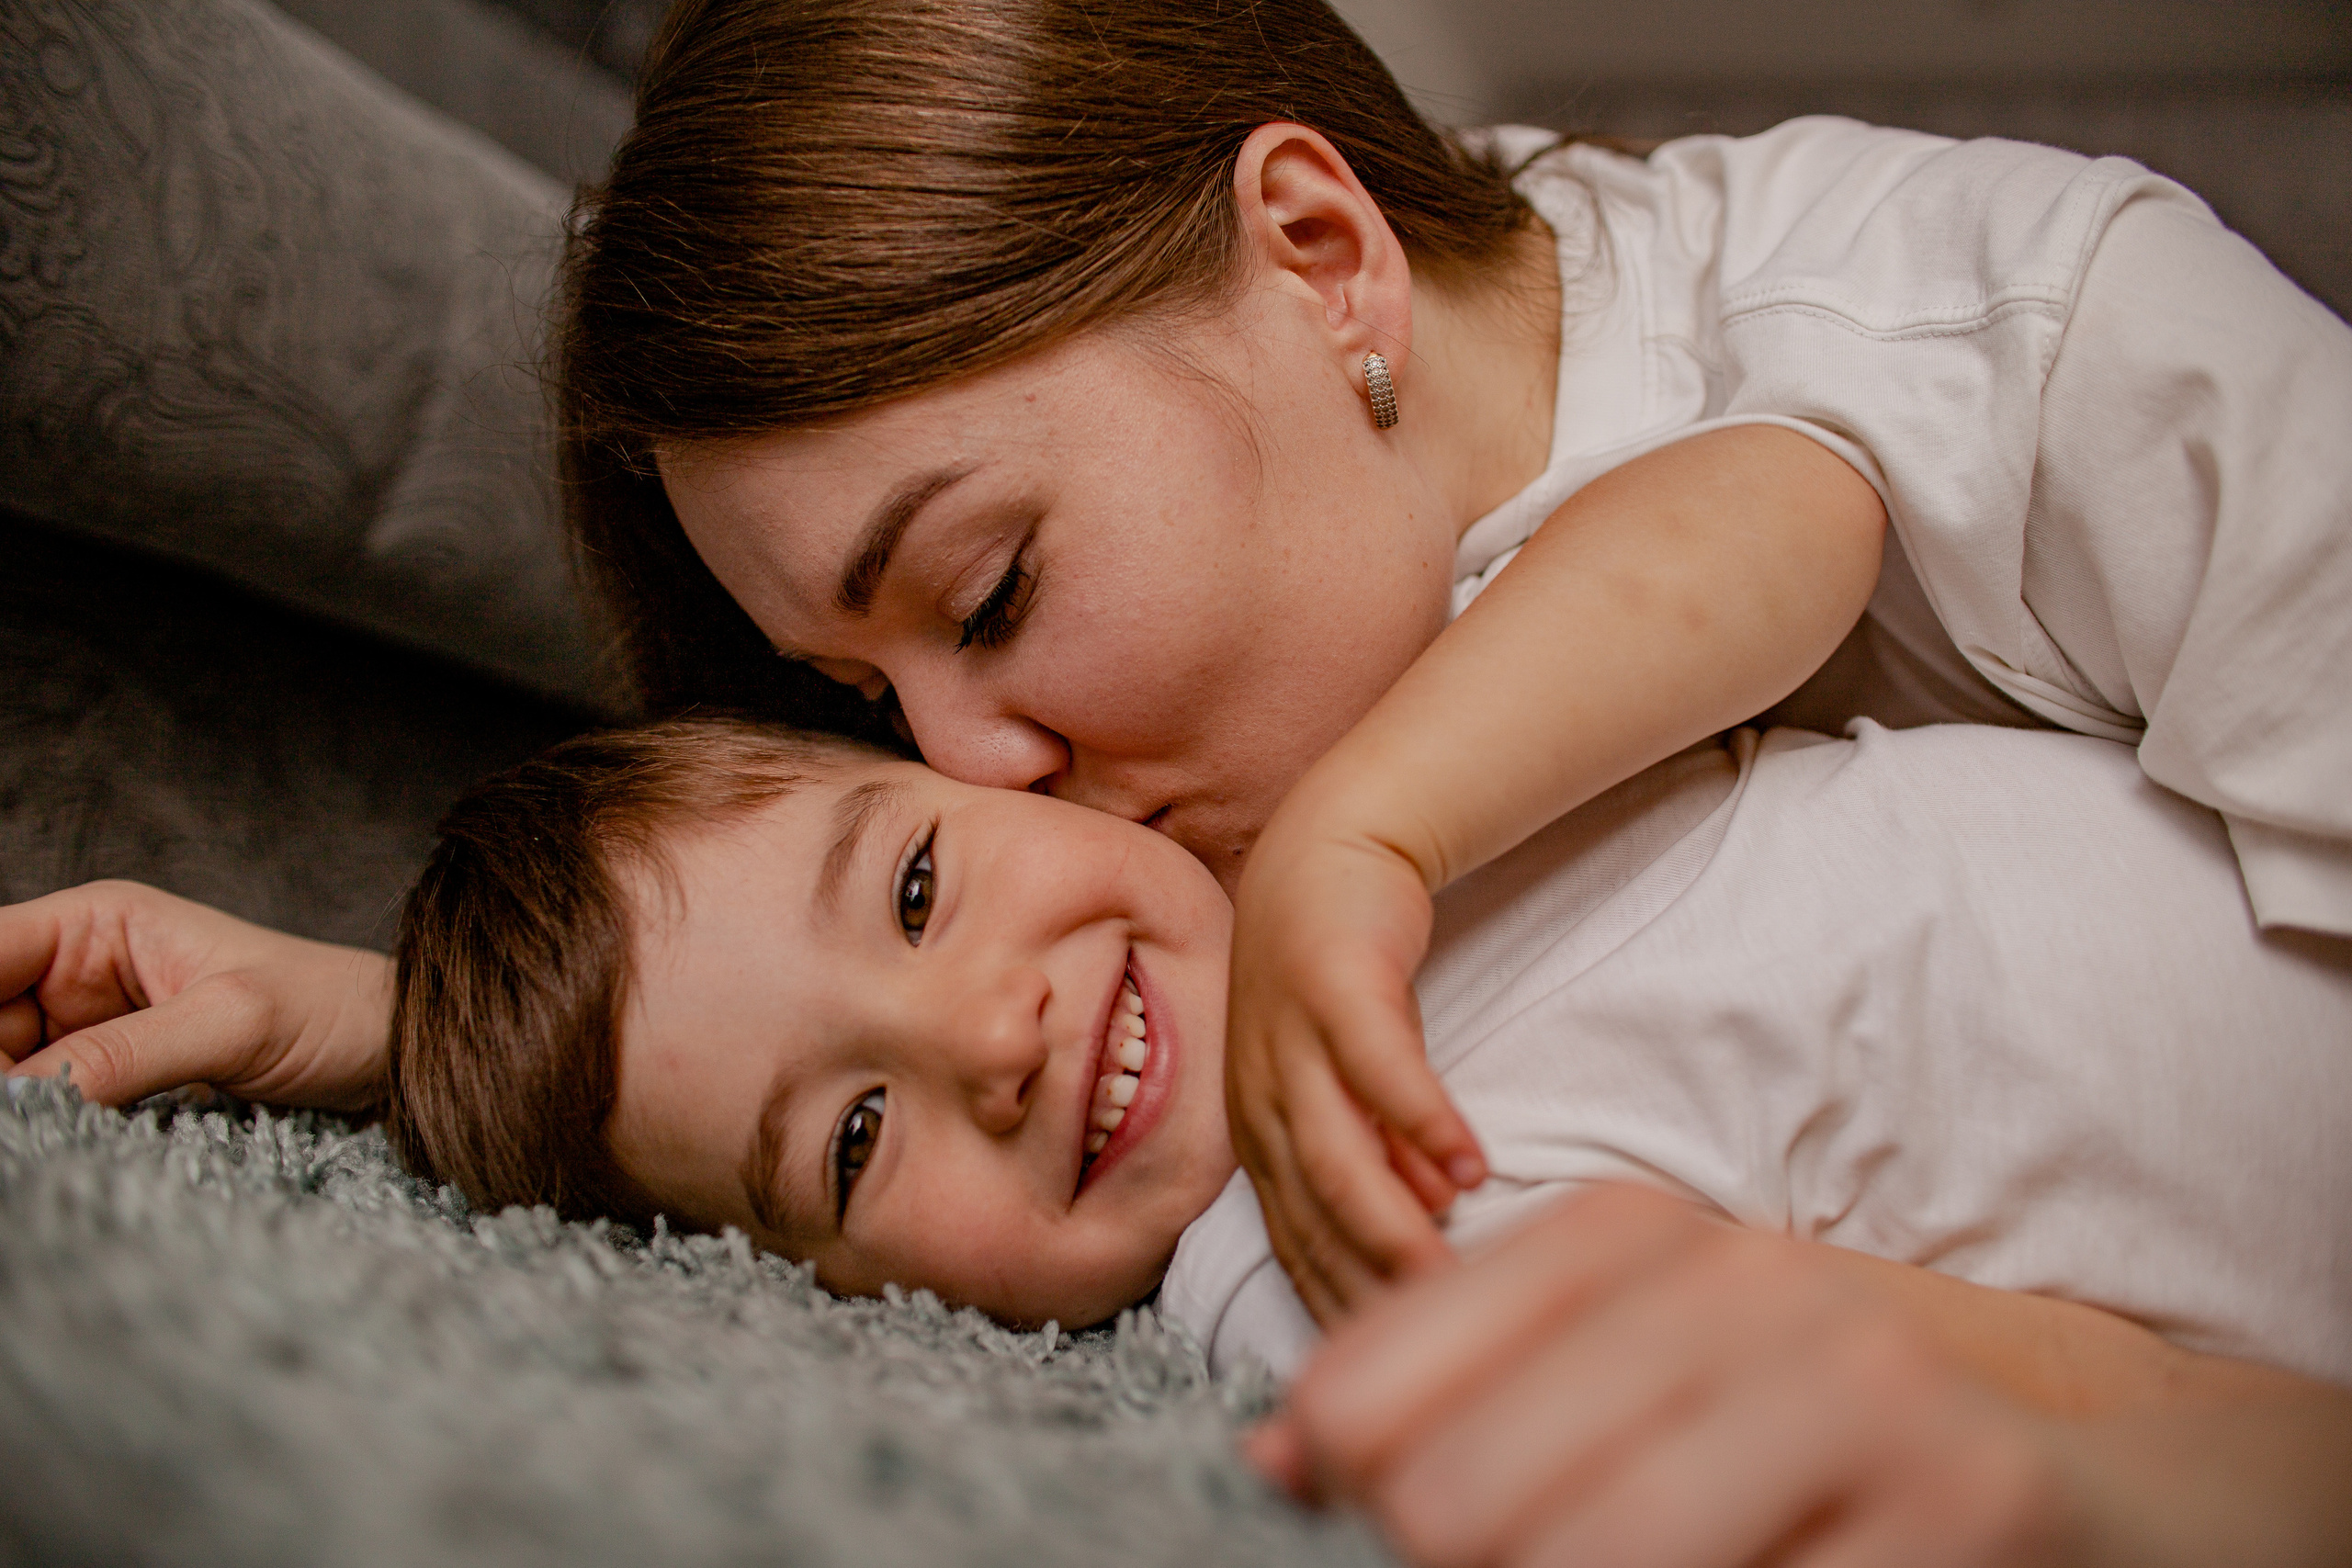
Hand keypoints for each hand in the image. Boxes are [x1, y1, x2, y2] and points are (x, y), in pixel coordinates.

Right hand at [1, 880, 390, 1111]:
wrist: (396, 1055)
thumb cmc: (334, 1011)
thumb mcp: (232, 1025)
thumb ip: (124, 1056)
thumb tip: (21, 1093)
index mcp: (97, 925)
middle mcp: (80, 971)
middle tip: (18, 1122)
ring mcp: (92, 1029)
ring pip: (7, 1071)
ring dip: (16, 1108)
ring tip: (35, 1141)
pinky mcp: (114, 1081)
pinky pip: (49, 1106)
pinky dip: (44, 1129)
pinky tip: (51, 1150)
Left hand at [1224, 813, 1485, 1324]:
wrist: (1328, 853)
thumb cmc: (1338, 983)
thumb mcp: (1338, 1081)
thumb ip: (1374, 1156)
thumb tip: (1424, 1229)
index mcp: (1260, 1131)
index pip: (1295, 1245)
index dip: (1342, 1309)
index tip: (1394, 1373)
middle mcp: (1263, 1094)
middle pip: (1312, 1214)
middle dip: (1367, 1286)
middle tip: (1428, 1344)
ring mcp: (1290, 1039)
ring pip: (1336, 1153)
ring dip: (1390, 1219)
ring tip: (1446, 1271)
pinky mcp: (1335, 984)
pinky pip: (1378, 1065)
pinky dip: (1421, 1120)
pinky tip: (1470, 1166)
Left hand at [1251, 1185, 2105, 1567]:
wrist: (2074, 1457)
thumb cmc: (1812, 1429)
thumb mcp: (1637, 1372)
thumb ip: (1467, 1393)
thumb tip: (1274, 1452)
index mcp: (1630, 1237)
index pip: (1386, 1378)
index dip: (1341, 1483)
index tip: (1337, 1526)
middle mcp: (1732, 1281)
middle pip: (1462, 1498)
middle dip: (1443, 1567)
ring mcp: (1853, 1382)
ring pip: (1588, 1559)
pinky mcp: (1965, 1495)